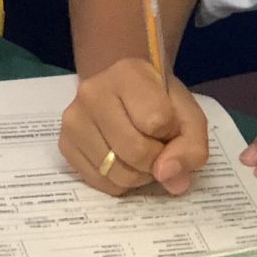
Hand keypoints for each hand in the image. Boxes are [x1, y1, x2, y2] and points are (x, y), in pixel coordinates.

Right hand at [60, 58, 209, 196]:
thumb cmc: (158, 101)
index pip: (158, 121)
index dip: (171, 132)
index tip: (167, 123)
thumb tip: (166, 176)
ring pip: (117, 173)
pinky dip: (119, 182)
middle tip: (157, 146)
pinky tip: (122, 161)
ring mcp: (73, 120)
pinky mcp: (64, 145)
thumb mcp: (188, 115)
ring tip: (140, 154)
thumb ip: (191, 146)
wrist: (123, 91)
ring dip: (139, 175)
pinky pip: (101, 182)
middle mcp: (92, 92)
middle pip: (136, 152)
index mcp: (127, 73)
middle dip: (156, 160)